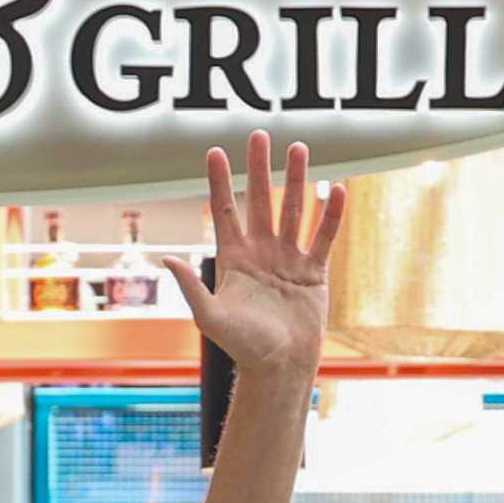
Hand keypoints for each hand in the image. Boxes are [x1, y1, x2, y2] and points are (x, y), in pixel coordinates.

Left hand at [163, 131, 343, 378]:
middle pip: (260, 200)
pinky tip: (336, 188)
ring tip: (299, 148)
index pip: (224, 210)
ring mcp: (289, 260)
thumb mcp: (210, 318)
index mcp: (233, 259)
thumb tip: (168, 259)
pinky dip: (330, 215)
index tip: (215, 152)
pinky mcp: (314, 272)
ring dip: (296, 180)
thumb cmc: (242, 347)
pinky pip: (323, 237)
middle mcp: (261, 253)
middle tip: (259, 135)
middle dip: (260, 168)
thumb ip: (191, 287)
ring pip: (293, 210)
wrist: (279, 367)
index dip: (219, 181)